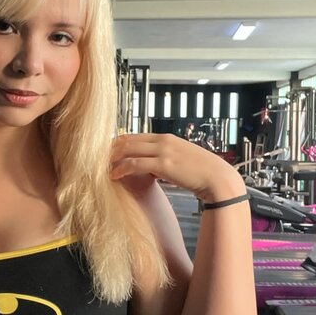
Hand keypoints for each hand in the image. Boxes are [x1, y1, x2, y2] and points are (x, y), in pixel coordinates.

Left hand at [110, 132, 245, 202]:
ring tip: (101, 167)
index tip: (107, 152)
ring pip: (129, 149)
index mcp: (166, 138)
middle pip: (128, 140)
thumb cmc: (201, 172)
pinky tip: (114, 175)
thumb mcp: (180, 160)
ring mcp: (163, 151)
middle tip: (97, 159)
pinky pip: (135, 164)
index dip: (119, 143)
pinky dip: (122, 169)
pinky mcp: (164, 164)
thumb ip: (165, 160)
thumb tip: (152, 168)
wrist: (218, 178)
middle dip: (111, 149)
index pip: (136, 136)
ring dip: (113, 158)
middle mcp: (163, 140)